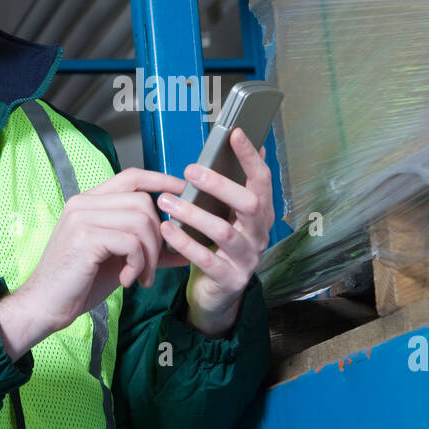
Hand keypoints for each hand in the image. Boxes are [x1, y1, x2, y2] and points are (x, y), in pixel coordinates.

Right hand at [0, 168, 185, 359]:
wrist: (45, 306)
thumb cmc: (79, 284)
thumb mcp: (119, 261)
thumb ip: (147, 250)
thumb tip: (183, 250)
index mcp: (90, 202)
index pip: (131, 177)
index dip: (160, 180)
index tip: (182, 190)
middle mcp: (84, 203)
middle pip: (142, 202)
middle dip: (158, 236)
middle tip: (151, 267)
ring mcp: (82, 217)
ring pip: (140, 221)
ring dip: (150, 255)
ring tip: (140, 277)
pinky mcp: (85, 236)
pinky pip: (131, 242)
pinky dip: (137, 264)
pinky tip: (126, 280)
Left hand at [156, 129, 273, 337]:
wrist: (216, 295)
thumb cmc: (218, 247)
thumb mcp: (228, 216)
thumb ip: (233, 186)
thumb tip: (241, 142)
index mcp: (261, 214)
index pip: (262, 180)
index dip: (250, 157)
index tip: (234, 134)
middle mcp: (259, 235)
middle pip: (249, 204)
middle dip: (219, 184)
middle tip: (190, 171)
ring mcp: (247, 259)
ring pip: (224, 232)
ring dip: (193, 213)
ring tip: (166, 201)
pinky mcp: (230, 279)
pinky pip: (206, 259)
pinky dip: (184, 242)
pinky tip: (166, 229)